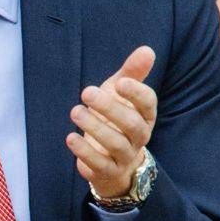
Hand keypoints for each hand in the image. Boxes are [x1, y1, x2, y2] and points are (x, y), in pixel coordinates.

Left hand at [67, 46, 156, 198]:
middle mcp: (139, 136)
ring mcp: (125, 156)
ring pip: (115, 144)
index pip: (149, 104)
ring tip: (75, 111)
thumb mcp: (121, 94)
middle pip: (132, 124)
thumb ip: (132, 73)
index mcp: (145, 115)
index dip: (137, 94)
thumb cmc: (116, 119)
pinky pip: (99, 164)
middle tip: (86, 92)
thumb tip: (147, 49)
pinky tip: (70, 138)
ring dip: (94, 127)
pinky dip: (84, 151)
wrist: (112, 161)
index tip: (120, 82)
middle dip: (110, 108)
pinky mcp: (108, 171)